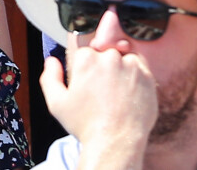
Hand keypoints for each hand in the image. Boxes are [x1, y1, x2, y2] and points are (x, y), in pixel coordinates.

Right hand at [40, 49, 157, 166]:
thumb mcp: (56, 103)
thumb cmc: (86, 125)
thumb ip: (50, 77)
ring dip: (120, 69)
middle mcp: (109, 56)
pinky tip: (128, 92)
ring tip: (116, 92)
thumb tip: (51, 61)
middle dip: (103, 67)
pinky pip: (140, 67)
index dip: (85, 68)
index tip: (88, 83)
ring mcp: (130, 65)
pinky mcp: (147, 75)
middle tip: (102, 90)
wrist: (115, 143)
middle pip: (104, 53)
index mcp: (86, 58)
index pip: (86, 53)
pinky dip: (135, 76)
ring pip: (123, 58)